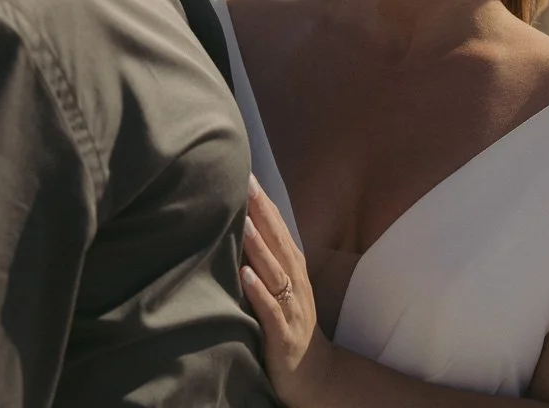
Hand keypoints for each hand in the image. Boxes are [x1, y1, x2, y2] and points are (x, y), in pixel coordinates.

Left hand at [241, 175, 335, 407]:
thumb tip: (238, 219)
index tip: (246, 173)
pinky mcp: (283, 335)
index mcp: (292, 267)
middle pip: (278, 242)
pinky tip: (245, 277)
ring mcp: (291, 308)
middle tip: (244, 183)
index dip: (263, 201)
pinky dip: (259, 293)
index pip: (277, 228)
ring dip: (259, 248)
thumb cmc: (286, 321)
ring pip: (275, 273)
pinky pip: (271, 311)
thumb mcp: (279, 284)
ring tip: (242, 223)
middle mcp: (294, 282)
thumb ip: (263, 254)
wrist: (311, 374)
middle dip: (261, 213)